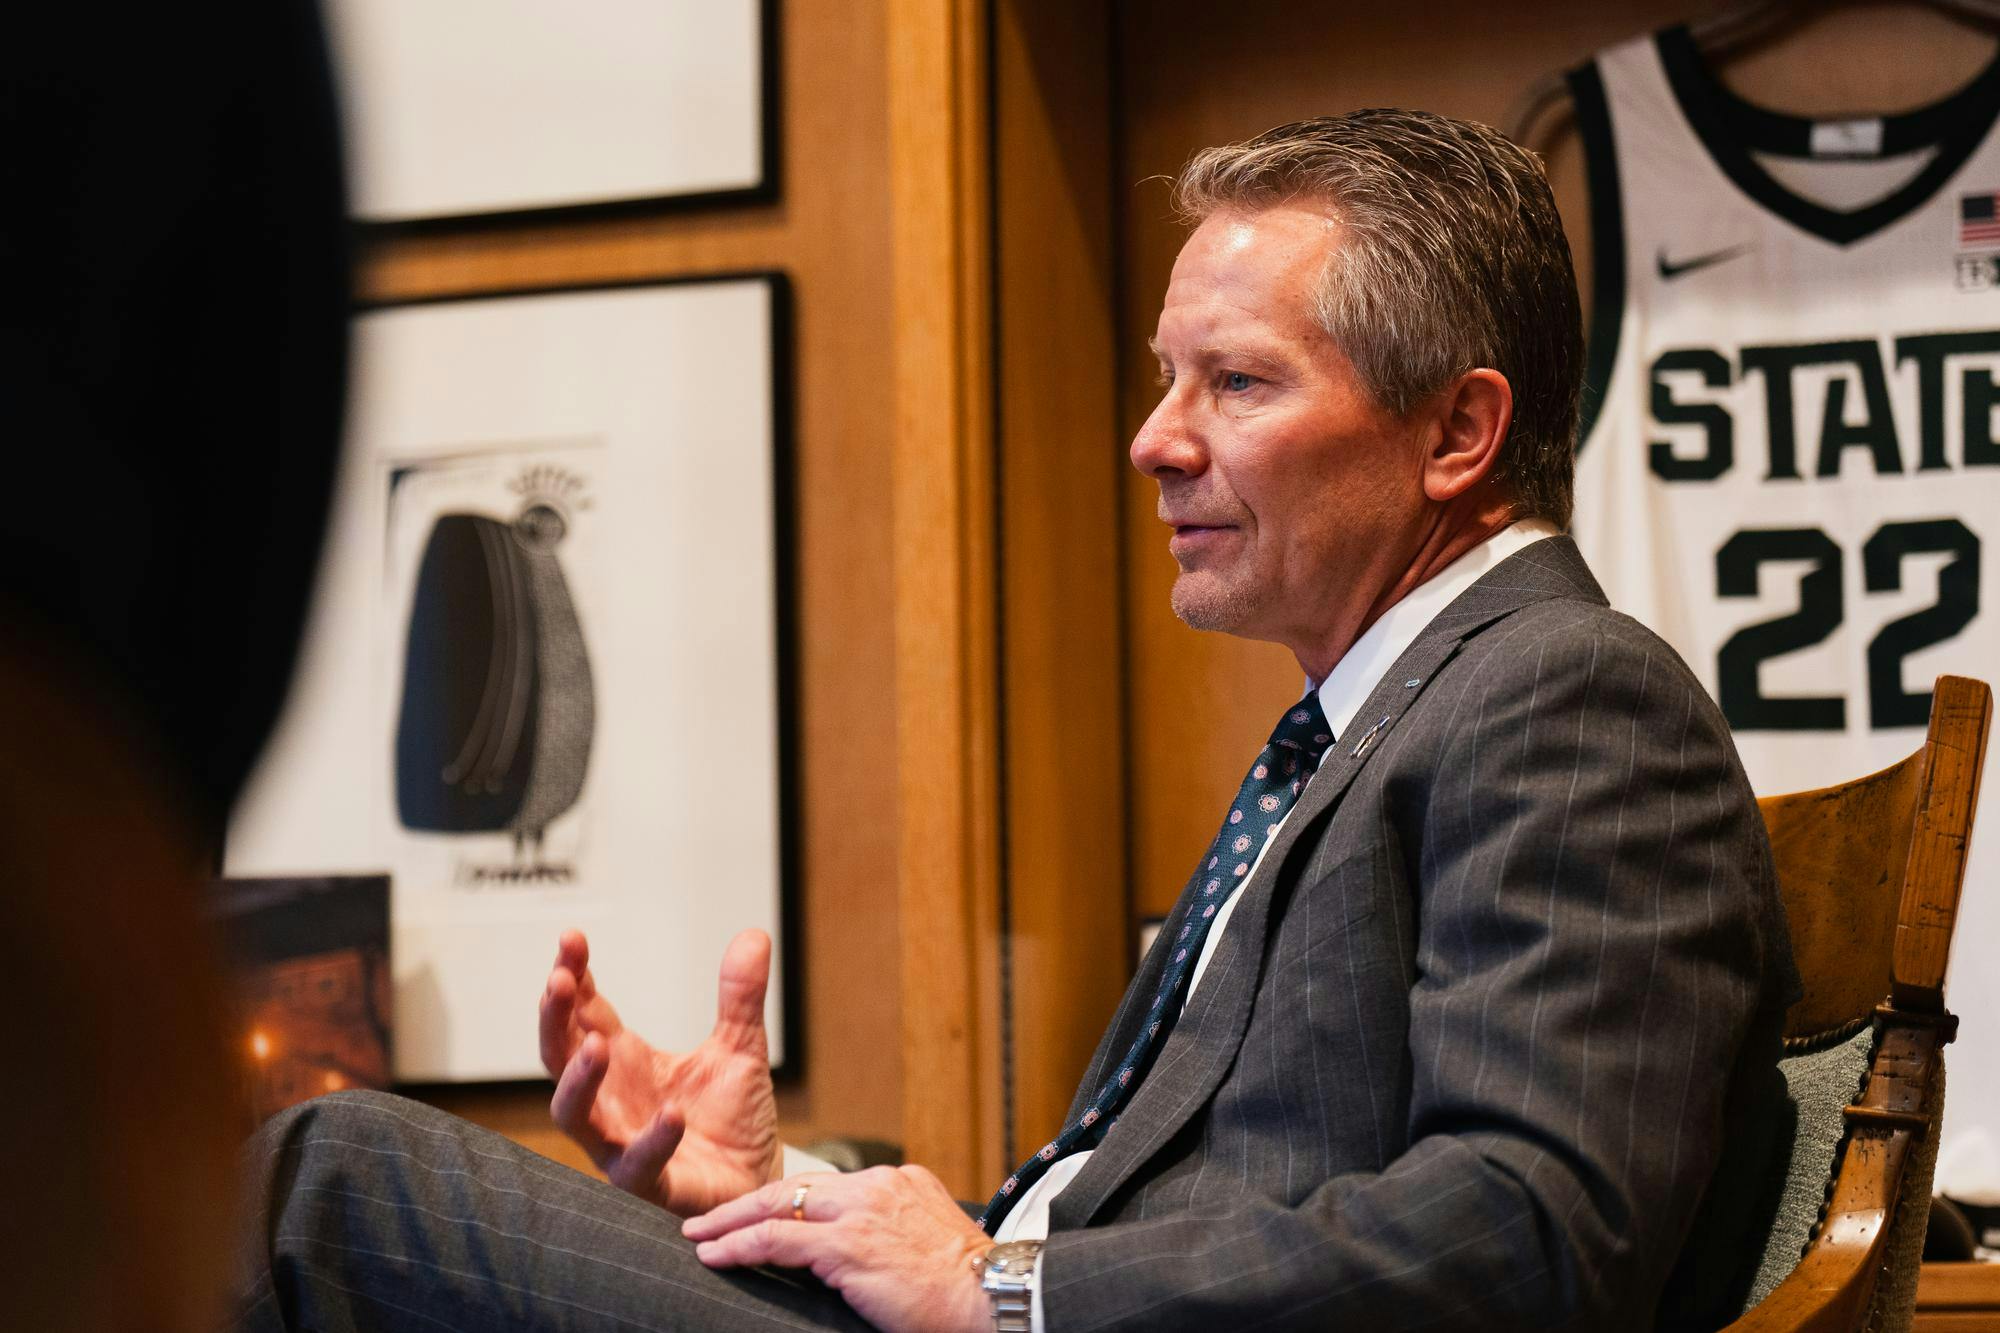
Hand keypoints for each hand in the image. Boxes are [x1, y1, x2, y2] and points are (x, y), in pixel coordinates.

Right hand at [539, 927, 779, 1215]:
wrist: (757, 1186)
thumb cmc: (732, 1122)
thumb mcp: (742, 1048)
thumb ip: (740, 997)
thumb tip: (754, 935)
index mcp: (626, 1062)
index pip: (583, 1014)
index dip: (573, 978)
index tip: (572, 939)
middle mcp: (612, 1101)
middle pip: (559, 1058)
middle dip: (554, 1019)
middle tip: (559, 980)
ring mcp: (622, 1144)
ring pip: (575, 1116)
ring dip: (579, 1079)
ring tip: (596, 1044)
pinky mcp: (650, 1187)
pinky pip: (637, 1167)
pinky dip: (651, 1140)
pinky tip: (671, 1113)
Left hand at [683, 1167, 992, 1332]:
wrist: (991, 1295)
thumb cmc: (968, 1285)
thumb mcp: (930, 1239)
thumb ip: (895, 1230)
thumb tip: (866, 1254)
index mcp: (898, 1182)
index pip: (827, 1186)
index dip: (788, 1201)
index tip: (760, 1213)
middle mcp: (876, 1186)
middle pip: (794, 1187)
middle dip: (746, 1203)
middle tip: (709, 1219)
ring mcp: (859, 1213)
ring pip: (776, 1207)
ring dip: (730, 1222)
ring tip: (699, 1236)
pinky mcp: (846, 1246)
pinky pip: (776, 1240)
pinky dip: (738, 1245)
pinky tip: (714, 1255)